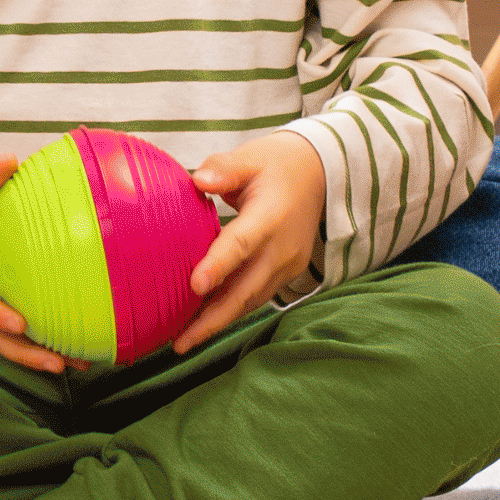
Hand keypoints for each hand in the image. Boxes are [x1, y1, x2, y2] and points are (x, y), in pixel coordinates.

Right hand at [0, 155, 68, 372]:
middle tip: (57, 364)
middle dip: (23, 352)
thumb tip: (8, 161)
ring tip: (79, 366)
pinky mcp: (2, 306)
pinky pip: (22, 332)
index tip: (17, 323)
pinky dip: (47, 344)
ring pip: (8, 341)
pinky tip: (81, 350)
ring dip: (40, 357)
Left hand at [178, 133, 326, 350]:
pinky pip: (255, 297)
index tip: (195, 286)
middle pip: (245, 290)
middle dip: (212, 320)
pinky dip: (230, 311)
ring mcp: (286, 266)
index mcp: (271, 217)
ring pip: (249, 301)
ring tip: (184, 341)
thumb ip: (224, 169)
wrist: (319, 174)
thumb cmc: (277, 164)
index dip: (219, 266)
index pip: (242, 244)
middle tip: (180, 343)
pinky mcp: (285, 275)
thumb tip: (198, 180)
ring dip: (218, 322)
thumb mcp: (251, 156)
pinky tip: (203, 323)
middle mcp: (281, 249)